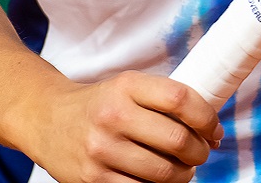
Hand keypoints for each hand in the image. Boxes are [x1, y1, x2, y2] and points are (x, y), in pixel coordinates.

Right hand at [25, 71, 222, 182]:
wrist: (46, 119)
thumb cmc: (99, 105)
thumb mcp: (127, 88)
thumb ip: (165, 102)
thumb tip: (211, 133)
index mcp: (126, 87)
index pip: (181, 99)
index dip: (207, 118)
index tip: (214, 130)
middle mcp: (113, 116)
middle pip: (177, 140)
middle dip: (199, 151)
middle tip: (200, 152)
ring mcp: (101, 150)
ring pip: (164, 173)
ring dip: (184, 174)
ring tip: (182, 168)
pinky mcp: (93, 179)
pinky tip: (158, 178)